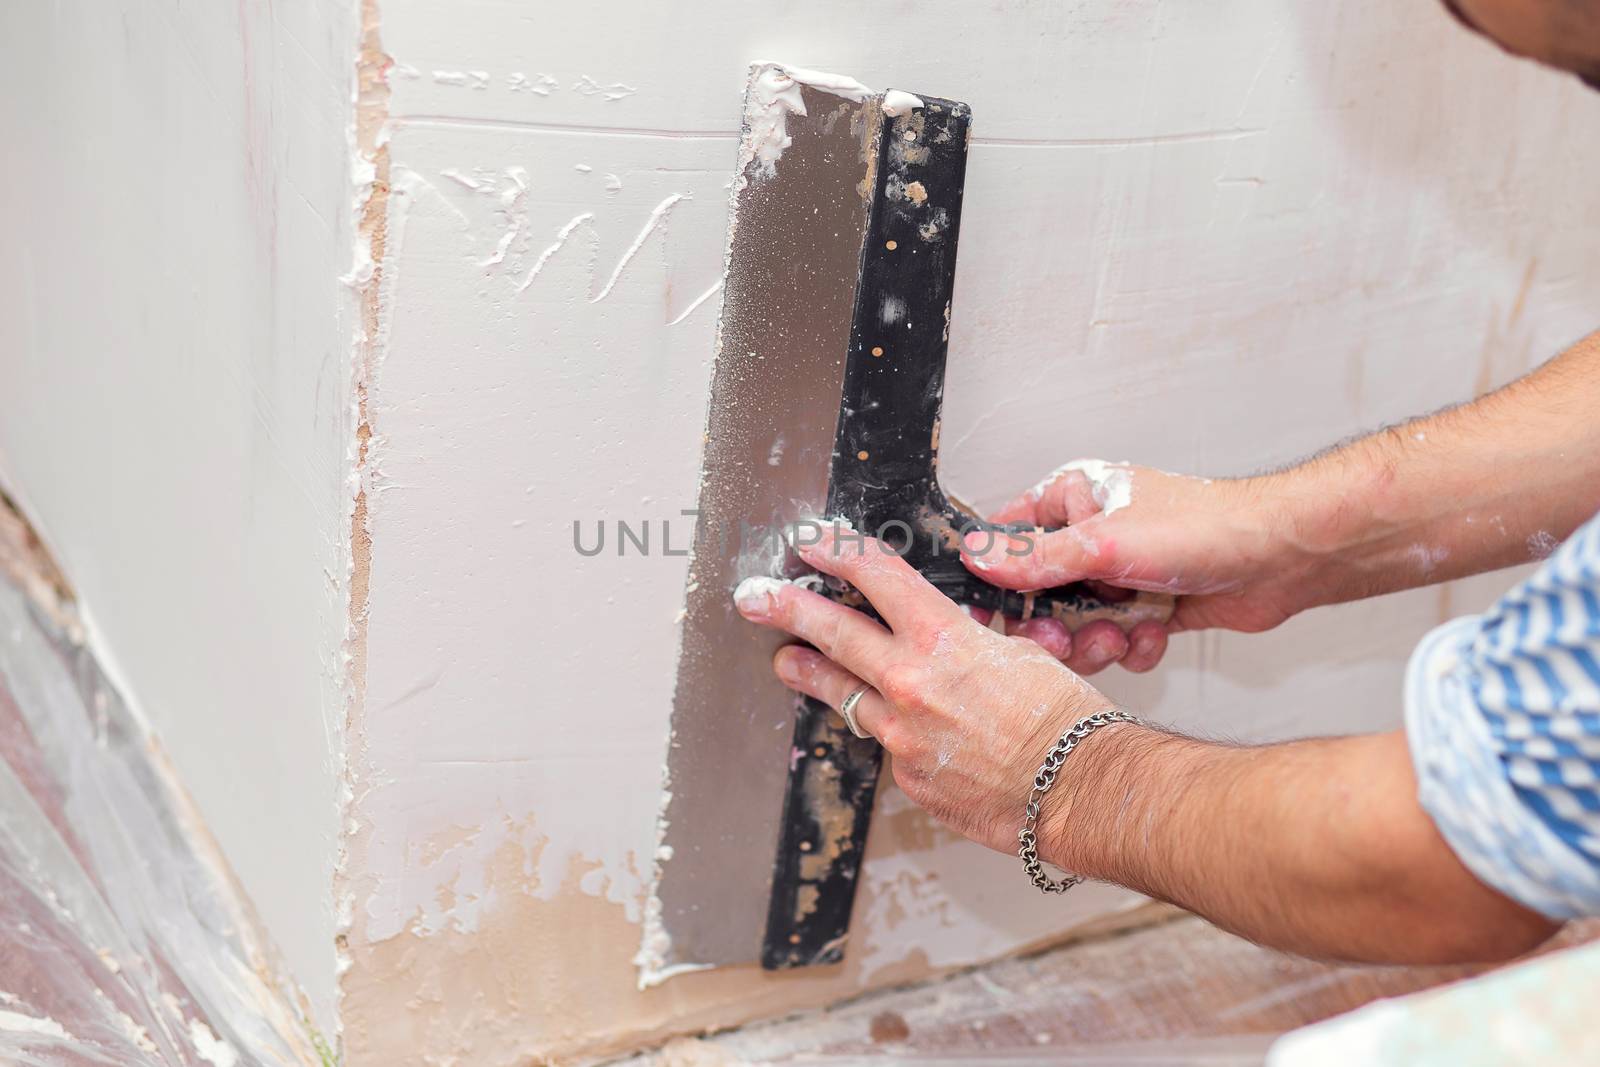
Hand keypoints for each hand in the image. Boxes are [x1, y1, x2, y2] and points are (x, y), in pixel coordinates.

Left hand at [734, 524, 1117, 854]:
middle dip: (788, 608)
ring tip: (786, 661)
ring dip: (810, 674)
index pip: (878, 577)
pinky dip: (892, 733)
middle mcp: (910, 684)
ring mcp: (902, 736)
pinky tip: (903, 731)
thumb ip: (973, 643)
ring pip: (842, 695)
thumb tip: (955, 639)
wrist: (1079, 790)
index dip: (839, 551)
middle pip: (833, 633)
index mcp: (942, 640)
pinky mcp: (908, 778)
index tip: (811, 540)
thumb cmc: (1066, 719)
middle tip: (756, 597)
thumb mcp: (1022, 654)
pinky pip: (889, 746)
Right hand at [962, 462, 1314, 672]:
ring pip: (1077, 626)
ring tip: (1122, 635)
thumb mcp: (1104, 544)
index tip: (997, 618)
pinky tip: (1156, 633)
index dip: (998, 583)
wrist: (1282, 558)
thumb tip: (976, 557)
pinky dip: (1133, 647)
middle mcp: (1091, 536)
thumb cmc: (1207, 527)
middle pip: (1039, 595)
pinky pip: (1116, 641)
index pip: (1008, 541)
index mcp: (1072, 500)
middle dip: (1055, 626)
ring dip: (1097, 641)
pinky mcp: (1147, 607)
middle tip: (1067, 638)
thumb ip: (1035, 558)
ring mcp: (1120, 574)